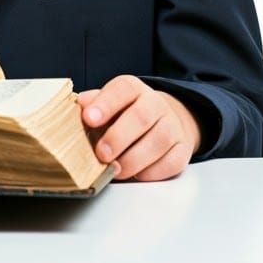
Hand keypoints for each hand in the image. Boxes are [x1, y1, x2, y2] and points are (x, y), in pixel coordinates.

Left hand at [77, 75, 200, 180]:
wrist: (164, 120)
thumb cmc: (126, 113)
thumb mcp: (107, 102)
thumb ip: (92, 103)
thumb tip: (80, 105)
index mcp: (133, 88)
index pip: (122, 89)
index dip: (105, 104)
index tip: (88, 118)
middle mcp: (155, 104)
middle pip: (140, 117)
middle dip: (118, 137)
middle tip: (101, 153)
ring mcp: (172, 126)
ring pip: (157, 141)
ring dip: (133, 159)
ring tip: (115, 169)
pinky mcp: (183, 149)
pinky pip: (171, 162)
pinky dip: (152, 172)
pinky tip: (136, 174)